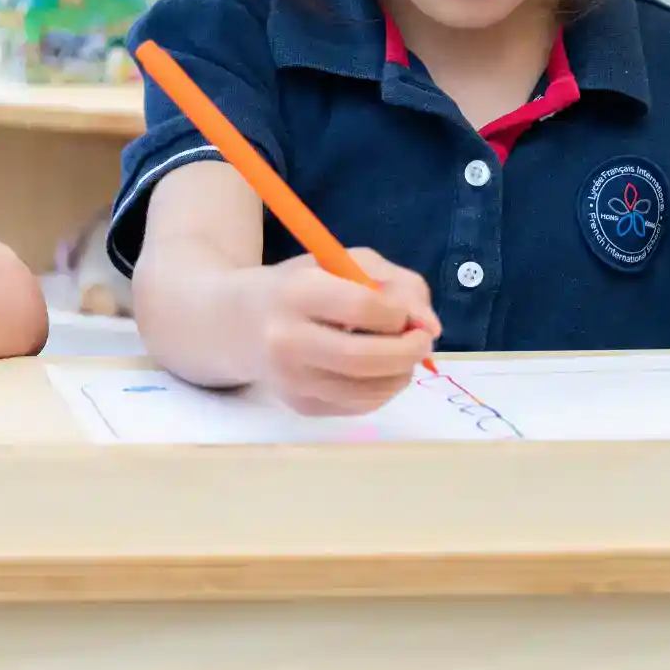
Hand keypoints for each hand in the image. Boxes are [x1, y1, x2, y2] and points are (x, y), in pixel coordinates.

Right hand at [237, 248, 440, 416]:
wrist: (238, 323)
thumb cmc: (299, 285)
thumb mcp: (342, 263)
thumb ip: (397, 284)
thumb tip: (432, 328)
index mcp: (296, 293)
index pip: (364, 308)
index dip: (399, 312)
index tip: (403, 311)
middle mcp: (287, 341)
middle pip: (368, 359)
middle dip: (410, 350)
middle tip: (422, 340)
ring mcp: (292, 380)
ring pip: (371, 390)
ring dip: (402, 372)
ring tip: (398, 353)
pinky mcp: (301, 406)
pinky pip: (361, 405)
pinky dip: (382, 388)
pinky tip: (373, 369)